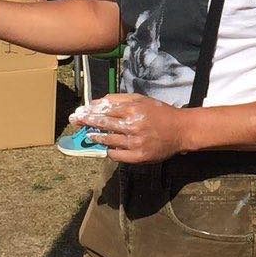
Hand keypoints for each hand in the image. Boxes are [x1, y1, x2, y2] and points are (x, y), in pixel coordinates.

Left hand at [76, 93, 193, 163]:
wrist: (180, 130)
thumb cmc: (160, 112)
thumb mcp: (141, 99)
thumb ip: (119, 99)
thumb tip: (97, 102)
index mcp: (133, 110)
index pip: (105, 110)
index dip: (90, 111)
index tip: (80, 112)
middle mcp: (132, 126)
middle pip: (103, 124)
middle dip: (87, 122)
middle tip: (75, 122)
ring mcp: (135, 143)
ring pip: (108, 141)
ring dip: (97, 138)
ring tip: (90, 136)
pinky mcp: (138, 157)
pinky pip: (117, 155)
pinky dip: (110, 151)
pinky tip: (107, 148)